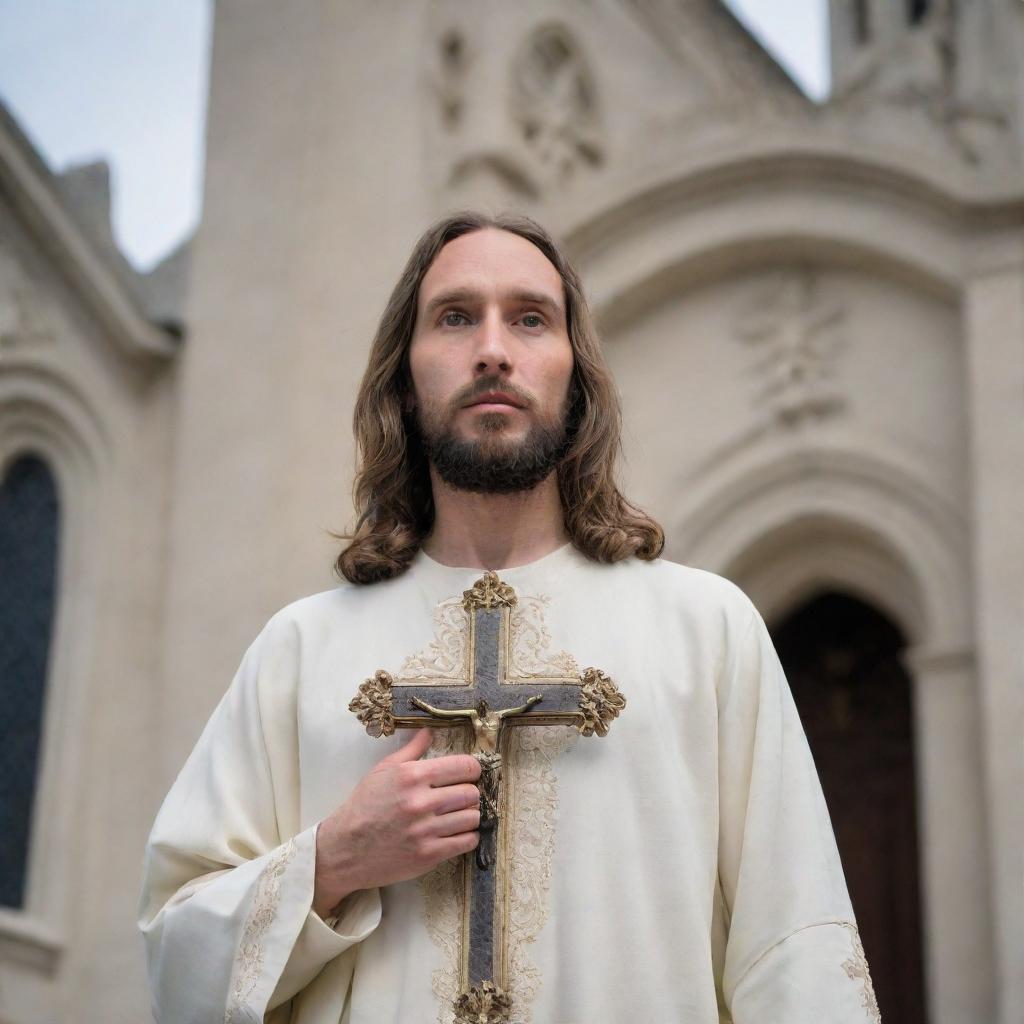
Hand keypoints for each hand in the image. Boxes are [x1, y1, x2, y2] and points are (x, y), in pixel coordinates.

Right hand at [313, 729, 480, 916]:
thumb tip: (429, 731)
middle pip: (471, 793)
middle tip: (461, 796)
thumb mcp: (382, 770)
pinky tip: (457, 833)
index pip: (464, 766)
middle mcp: (421, 801)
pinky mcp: (429, 855)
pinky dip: (468, 836)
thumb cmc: (364, 806)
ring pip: (472, 817)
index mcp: (412, 775)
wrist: (345, 849)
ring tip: (458, 815)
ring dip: (469, 815)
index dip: (472, 769)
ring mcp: (425, 830)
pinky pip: (467, 842)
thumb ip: (410, 750)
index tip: (469, 774)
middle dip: (470, 793)